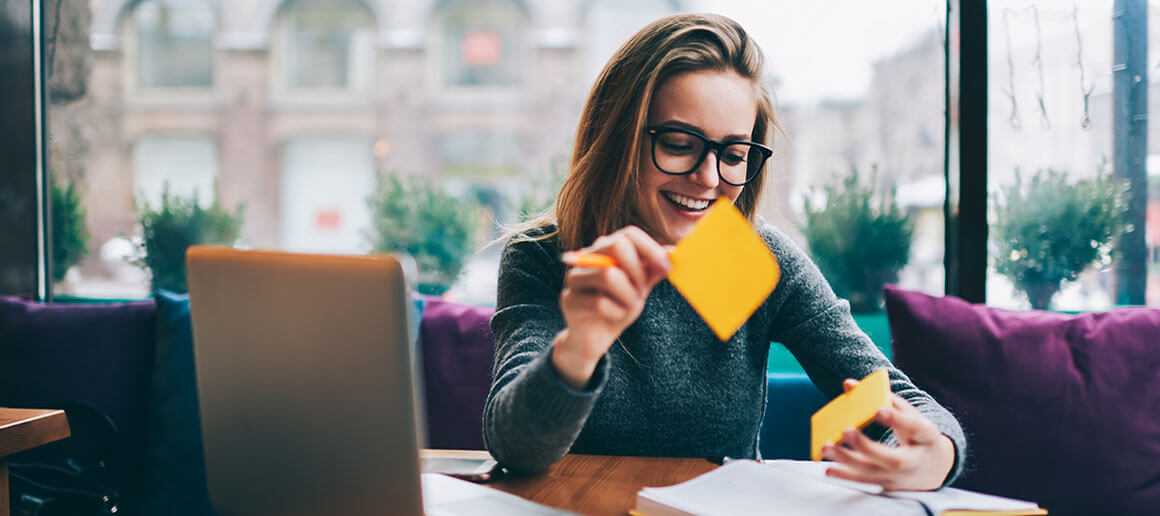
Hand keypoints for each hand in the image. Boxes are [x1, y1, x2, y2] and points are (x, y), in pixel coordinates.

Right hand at [552, 226, 670, 387]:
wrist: (594, 339)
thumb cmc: (617, 308)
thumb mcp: (640, 289)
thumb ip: (652, 271)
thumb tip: (671, 251)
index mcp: (606, 249)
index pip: (629, 233)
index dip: (651, 248)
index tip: (666, 268)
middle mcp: (587, 257)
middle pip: (617, 245)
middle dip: (637, 271)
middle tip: (641, 291)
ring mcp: (574, 277)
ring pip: (609, 275)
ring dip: (628, 296)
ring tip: (627, 307)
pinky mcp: (568, 299)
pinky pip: (599, 302)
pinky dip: (615, 313)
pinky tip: (612, 317)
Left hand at [821, 379, 955, 490]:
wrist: (936, 467)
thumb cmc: (917, 434)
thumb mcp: (909, 413)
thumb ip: (882, 397)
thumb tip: (848, 384)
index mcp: (926, 436)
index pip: (913, 427)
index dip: (896, 419)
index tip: (878, 411)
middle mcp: (915, 461)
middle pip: (892, 459)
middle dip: (867, 446)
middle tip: (846, 431)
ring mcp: (901, 477)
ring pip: (873, 473)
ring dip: (848, 461)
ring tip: (827, 447)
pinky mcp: (888, 485)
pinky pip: (865, 482)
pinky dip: (846, 476)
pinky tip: (828, 469)